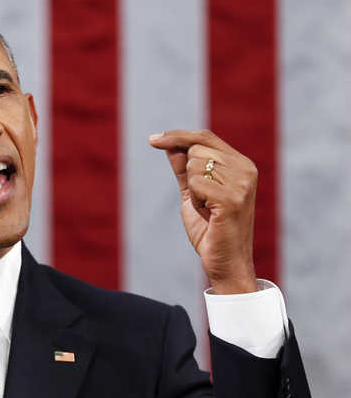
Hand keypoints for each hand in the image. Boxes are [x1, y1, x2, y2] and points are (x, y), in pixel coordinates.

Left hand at [150, 129, 257, 294]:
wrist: (225, 261)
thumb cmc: (210, 228)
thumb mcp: (193, 193)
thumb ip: (184, 168)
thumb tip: (170, 145)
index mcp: (241, 164)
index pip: (205, 137)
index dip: (176, 135)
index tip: (152, 140)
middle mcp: (246, 169)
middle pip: (196, 148)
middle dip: (187, 174)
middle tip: (203, 200)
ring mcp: (242, 182)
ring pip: (194, 165)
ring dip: (192, 190)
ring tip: (208, 208)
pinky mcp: (232, 198)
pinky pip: (194, 183)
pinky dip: (194, 200)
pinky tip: (208, 214)